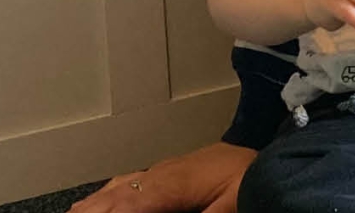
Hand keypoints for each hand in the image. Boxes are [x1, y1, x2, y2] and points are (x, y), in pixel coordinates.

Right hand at [66, 142, 253, 212]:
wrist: (264, 149)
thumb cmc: (250, 179)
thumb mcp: (230, 208)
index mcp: (171, 186)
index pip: (127, 205)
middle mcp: (159, 175)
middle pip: (114, 196)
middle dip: (90, 211)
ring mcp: (161, 171)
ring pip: (116, 188)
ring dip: (92, 204)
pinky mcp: (167, 171)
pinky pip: (126, 181)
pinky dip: (106, 193)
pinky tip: (100, 199)